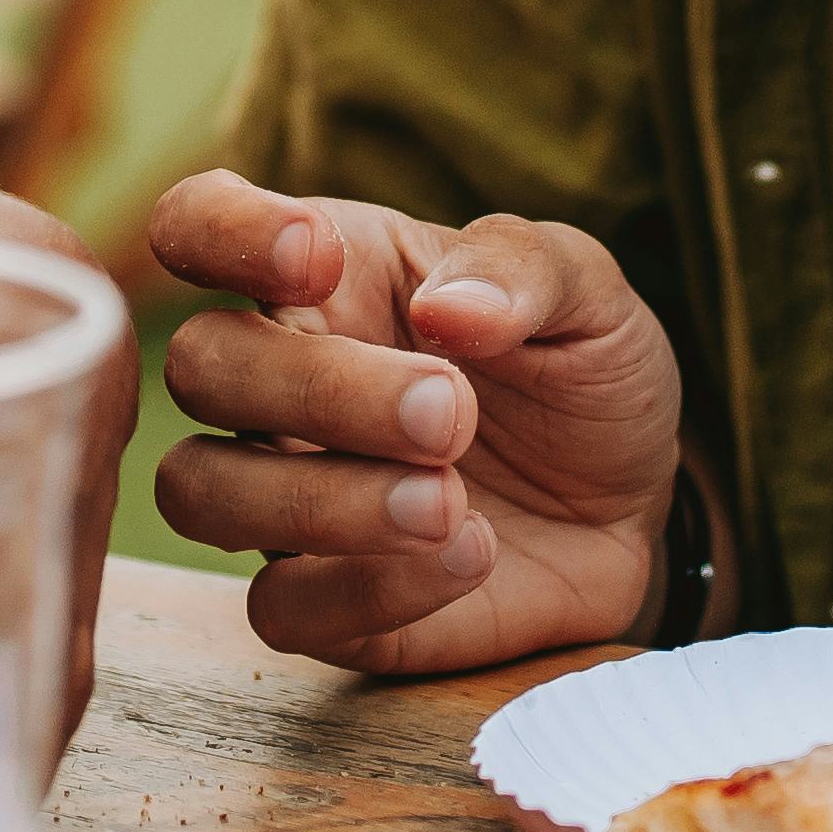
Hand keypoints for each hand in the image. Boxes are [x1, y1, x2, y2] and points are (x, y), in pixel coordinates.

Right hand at [142, 170, 677, 673]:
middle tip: (452, 412)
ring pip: (199, 490)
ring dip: (318, 499)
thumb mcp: (588, 294)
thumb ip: (521, 271)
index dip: (221, 230)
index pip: (196, 224)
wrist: (636, 504)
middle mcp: (278, 382)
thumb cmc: (581, 374)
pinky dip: (367, 587)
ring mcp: (285, 495)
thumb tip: (447, 308)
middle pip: (201, 365)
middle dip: (315, 386)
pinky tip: (470, 555)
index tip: (315, 254)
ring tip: (450, 501)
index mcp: (323, 276)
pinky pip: (278, 607)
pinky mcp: (321, 601)